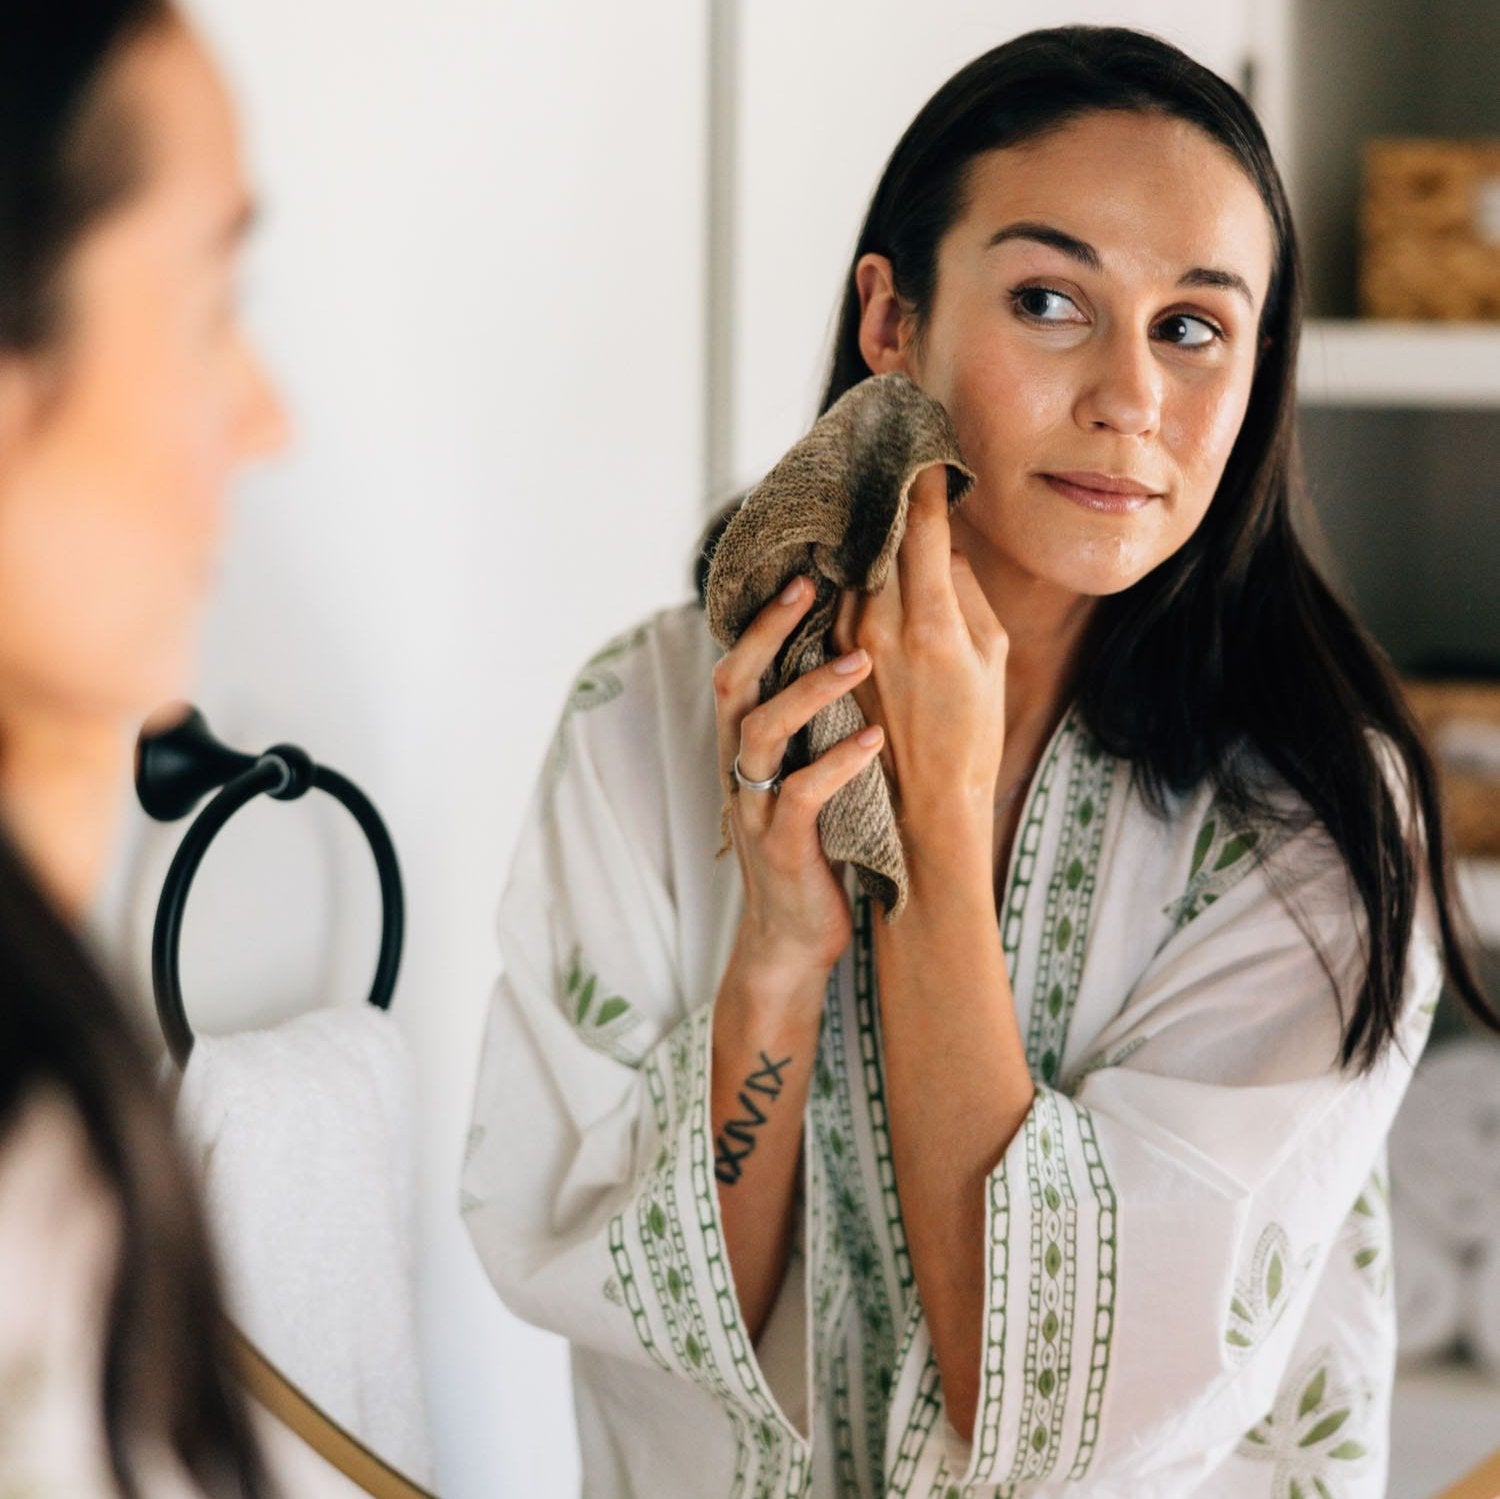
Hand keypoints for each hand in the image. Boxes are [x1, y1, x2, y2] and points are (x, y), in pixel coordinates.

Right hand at [713, 577, 885, 994]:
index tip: (803, 572)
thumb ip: (812, 730)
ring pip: (762, 731)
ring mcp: (754, 808)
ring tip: (861, 659)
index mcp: (747, 748)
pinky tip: (877, 740)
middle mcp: (739, 769)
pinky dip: (838, 762)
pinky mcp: (781, 847)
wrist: (792, 942)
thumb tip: (852, 661)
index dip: (762, 620)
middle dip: (767, 631)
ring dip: (810, 690)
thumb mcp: (805, 778)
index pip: (741, 667)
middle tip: (811, 586)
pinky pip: (801, 795)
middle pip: (733, 682)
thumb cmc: (814, 850)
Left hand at [831, 465, 1007, 856]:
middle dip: (886, 498)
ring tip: (868, 494)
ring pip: (851, 567)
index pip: (921, 530)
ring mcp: (845, 645)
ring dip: (861, 533)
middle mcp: (879, 627)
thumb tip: (941, 542)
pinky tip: (849, 554)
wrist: (923, 805)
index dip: (923, 484)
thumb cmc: (971, 733)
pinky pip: (834, 600)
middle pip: (877, 538)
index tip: (925, 449)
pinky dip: (844, 573)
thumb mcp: (990, 657)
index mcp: (931, 624)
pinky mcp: (823, 661)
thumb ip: (965, 591)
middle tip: (887, 454)